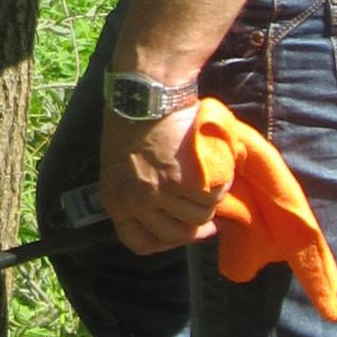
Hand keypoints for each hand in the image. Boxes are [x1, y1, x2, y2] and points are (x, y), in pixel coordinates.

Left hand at [100, 92, 217, 255]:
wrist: (144, 93)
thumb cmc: (133, 120)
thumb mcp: (120, 165)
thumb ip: (136, 191)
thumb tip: (164, 211)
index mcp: (115, 200)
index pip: (139, 242)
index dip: (165, 242)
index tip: (181, 233)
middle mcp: (135, 202)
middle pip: (176, 236)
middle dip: (196, 229)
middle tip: (209, 217)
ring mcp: (159, 192)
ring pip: (198, 217)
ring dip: (209, 203)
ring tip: (211, 183)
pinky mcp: (182, 180)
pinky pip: (211, 197)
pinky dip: (220, 186)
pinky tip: (218, 169)